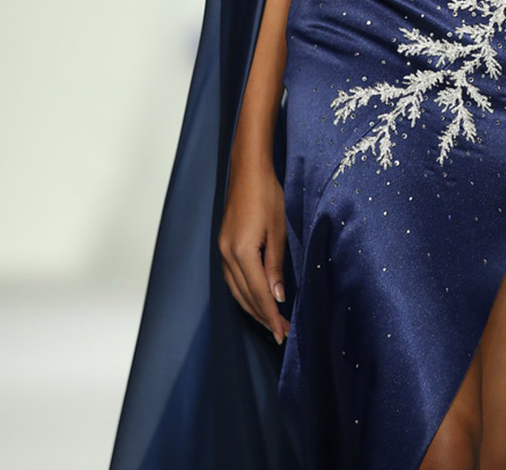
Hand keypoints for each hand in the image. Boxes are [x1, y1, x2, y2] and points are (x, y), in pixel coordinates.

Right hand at [218, 156, 288, 344]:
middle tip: (281, 333)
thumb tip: (278, 297)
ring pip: (236, 290)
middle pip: (244, 296)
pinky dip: (244, 293)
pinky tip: (255, 299)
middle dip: (263, 317)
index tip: (282, 333)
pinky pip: (232, 278)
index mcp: (242, 252)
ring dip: (252, 308)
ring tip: (270, 322)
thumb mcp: (278, 230)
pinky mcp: (224, 245)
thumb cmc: (267, 195)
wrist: (248, 171)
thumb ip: (276, 265)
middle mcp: (227, 255)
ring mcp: (223, 250)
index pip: (259, 293)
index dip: (271, 316)